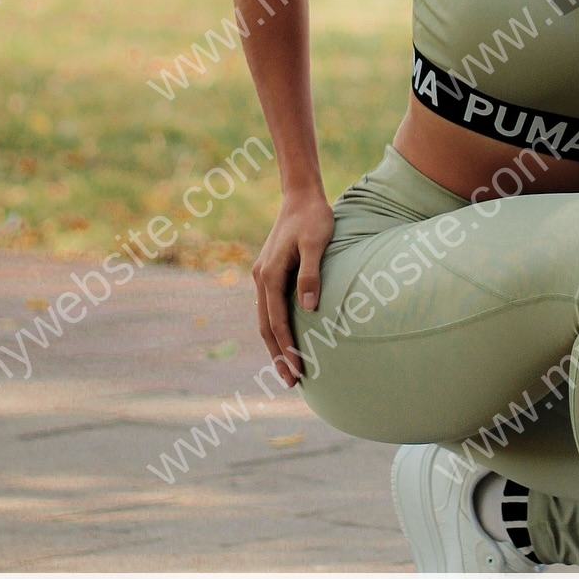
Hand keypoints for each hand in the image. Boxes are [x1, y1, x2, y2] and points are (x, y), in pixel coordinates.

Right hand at [252, 190, 333, 386]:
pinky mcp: (270, 273)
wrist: (301, 196)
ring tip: (288, 369)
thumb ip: (312, 274)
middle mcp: (262, 278)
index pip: (277, 322)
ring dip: (275, 345)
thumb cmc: (314, 218)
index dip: (287, 349)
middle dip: (277, 356)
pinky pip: (270, 308)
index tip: (298, 371)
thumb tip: (309, 309)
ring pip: (265, 319)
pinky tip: (286, 340)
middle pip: (266, 327)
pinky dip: (276, 328)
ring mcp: (263, 276)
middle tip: (291, 382)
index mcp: (270, 274)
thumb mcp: (317, 242)